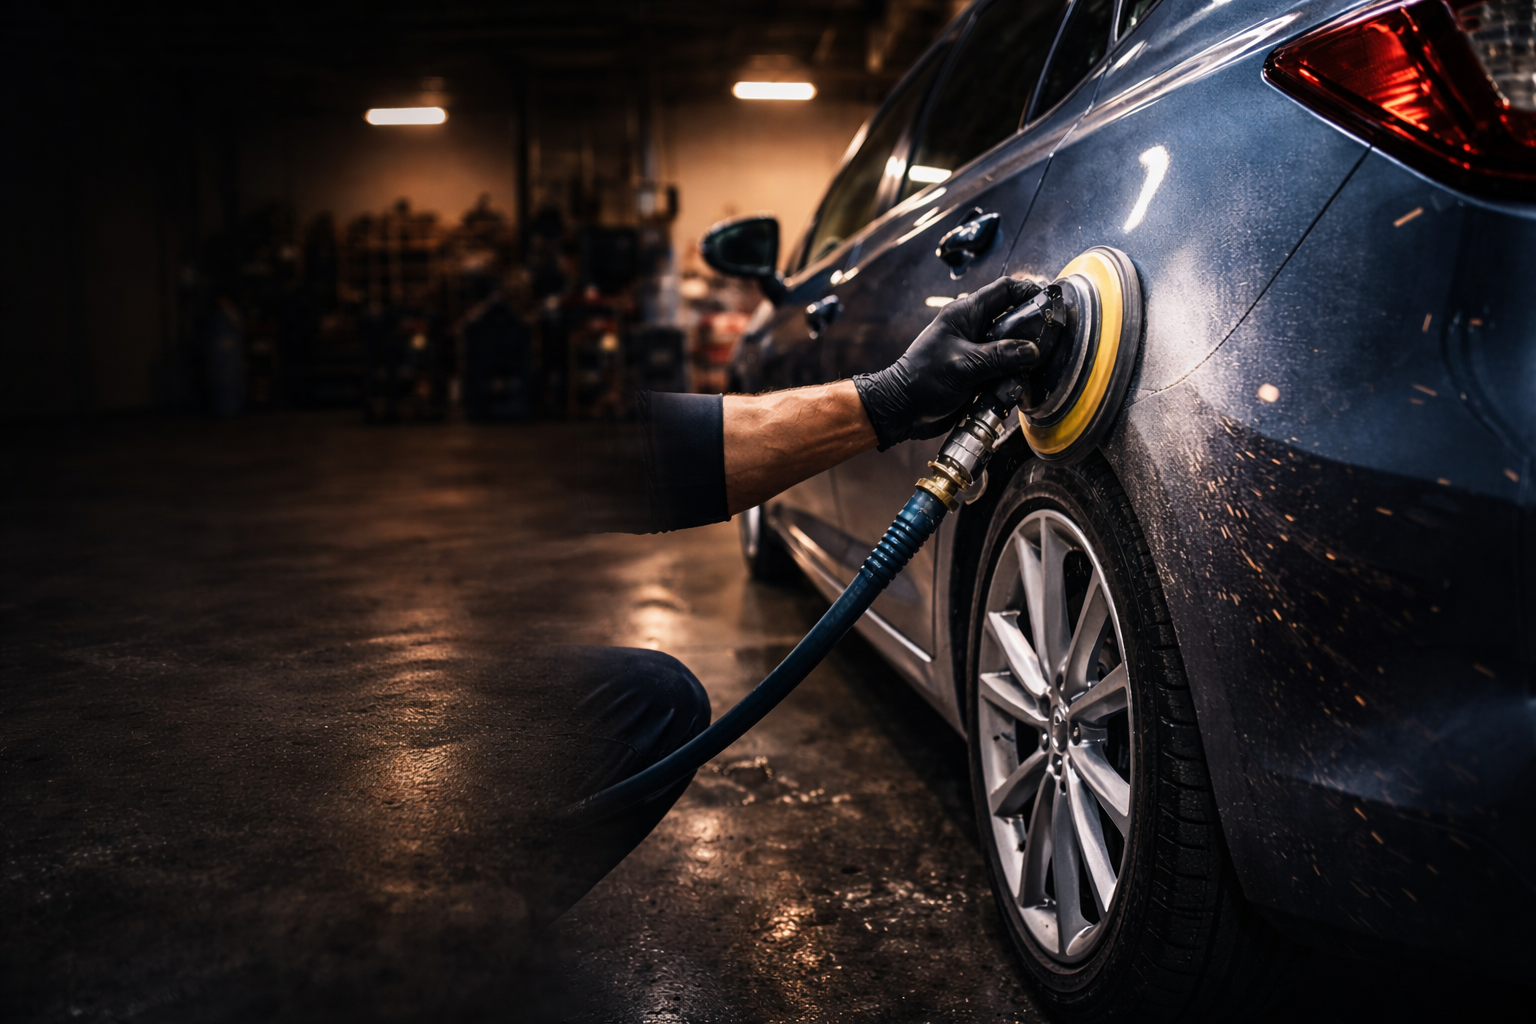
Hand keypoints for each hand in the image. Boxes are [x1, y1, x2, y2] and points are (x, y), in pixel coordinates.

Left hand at [853, 276, 1045, 450]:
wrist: (901, 412)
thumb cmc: (921, 380)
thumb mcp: (963, 365)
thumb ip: (1000, 356)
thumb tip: (1033, 351)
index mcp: (966, 315)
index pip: (1005, 290)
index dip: (1030, 292)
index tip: (1050, 305)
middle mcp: (974, 330)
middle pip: (1014, 321)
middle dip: (1032, 334)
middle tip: (1047, 347)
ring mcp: (978, 353)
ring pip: (1014, 351)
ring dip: (1021, 365)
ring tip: (1026, 376)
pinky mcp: (980, 375)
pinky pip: (1005, 374)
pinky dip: (1012, 383)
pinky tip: (1013, 393)